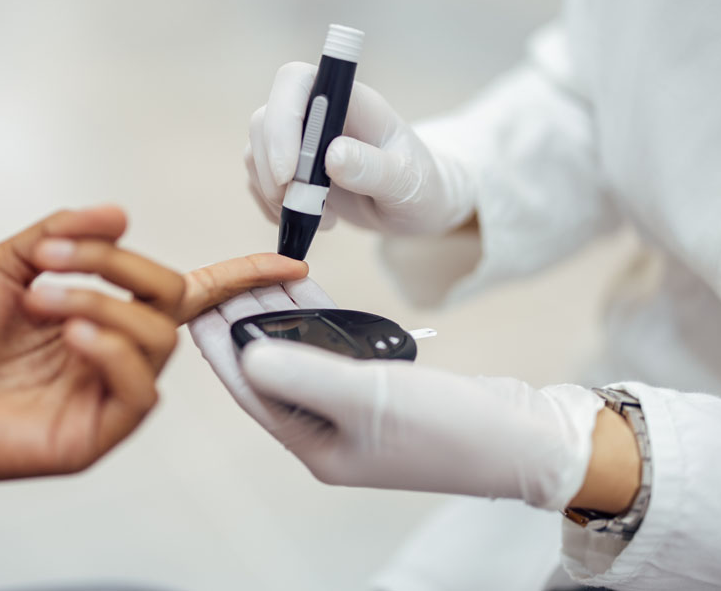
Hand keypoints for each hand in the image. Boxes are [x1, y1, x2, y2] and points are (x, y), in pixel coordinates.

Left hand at [0, 206, 306, 503]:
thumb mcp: (8, 261)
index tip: (290, 262)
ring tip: (43, 299)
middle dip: (119, 266)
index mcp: (110, 312)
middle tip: (56, 256)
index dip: (243, 276)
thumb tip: (122, 211)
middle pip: (171, 300)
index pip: (192, 292)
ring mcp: (111, 392)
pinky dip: (112, 350)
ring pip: (156, 341)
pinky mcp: (97, 431)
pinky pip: (139, 392)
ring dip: (102, 303)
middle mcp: (120, 351)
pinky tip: (71, 336)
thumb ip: (65, 230)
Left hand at [189, 285, 614, 510]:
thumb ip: (304, 375)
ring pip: (301, 352)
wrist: (524, 439)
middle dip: (245, 325)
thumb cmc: (449, 430)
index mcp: (315, 445)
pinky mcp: (379, 386)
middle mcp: (327, 428)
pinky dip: (318, 315)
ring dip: (279, 314)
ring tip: (251, 274)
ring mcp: (353, 407)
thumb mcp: (368, 399)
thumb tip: (245, 355)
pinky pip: (334, 344)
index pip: (252, 392)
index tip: (196, 310)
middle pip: (272, 368)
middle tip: (219, 283)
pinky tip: (299, 284)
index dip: (222, 350)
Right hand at [247, 62, 475, 233]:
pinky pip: (260, 181)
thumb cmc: (420, 186)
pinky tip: (313, 222)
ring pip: (256, 152)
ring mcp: (299, 140)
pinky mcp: (289, 169)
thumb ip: (374, 168)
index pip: (295, 82)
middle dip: (271, 167)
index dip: (282, 120)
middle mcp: (317, 113)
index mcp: (348, 100)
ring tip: (320, 219)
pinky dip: (274, 207)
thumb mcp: (407, 183)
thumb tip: (332, 155)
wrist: (416, 206)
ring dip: (274, 192)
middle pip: (265, 119)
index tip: (290, 172)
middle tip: (297, 206)